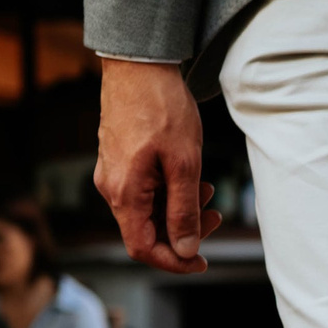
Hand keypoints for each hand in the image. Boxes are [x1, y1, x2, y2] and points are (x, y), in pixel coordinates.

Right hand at [94, 60, 219, 272]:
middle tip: (216, 216)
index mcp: (123, 193)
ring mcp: (113, 173)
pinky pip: (145, 191)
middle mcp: (111, 187)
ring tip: (208, 192)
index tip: (202, 261)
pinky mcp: (120, 161)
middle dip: (184, 231)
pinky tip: (192, 179)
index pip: (143, 247)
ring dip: (181, 209)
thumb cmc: (161, 109)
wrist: (139, 65)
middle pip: (147, 231)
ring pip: (149, 210)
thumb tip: (186, 248)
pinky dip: (171, 192)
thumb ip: (184, 210)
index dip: (174, 261)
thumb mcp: (184, 164)